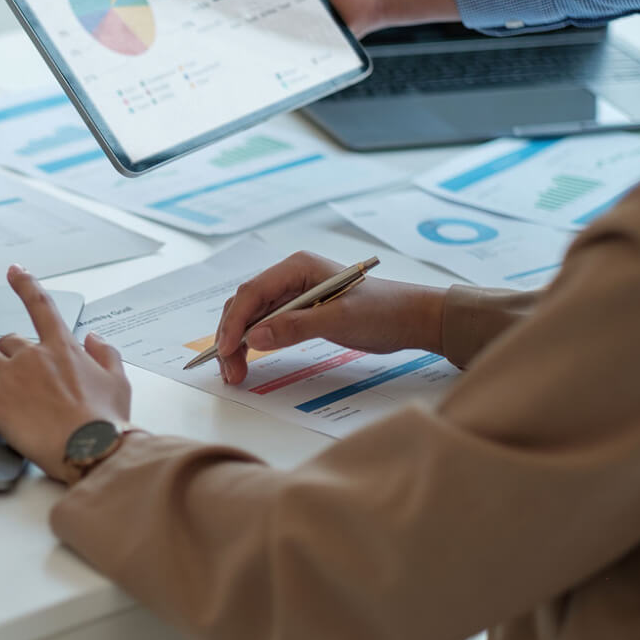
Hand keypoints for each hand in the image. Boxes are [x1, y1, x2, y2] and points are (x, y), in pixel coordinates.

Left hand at [0, 265, 131, 483]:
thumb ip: (106, 353)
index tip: (15, 271)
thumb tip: (93, 338)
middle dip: (8, 354)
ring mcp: (10, 377)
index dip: (26, 285)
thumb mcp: (118, 381)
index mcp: (62, 348)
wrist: (91, 450)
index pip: (40, 306)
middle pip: (7, 340)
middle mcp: (33, 356)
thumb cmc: (106, 422)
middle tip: (14, 374)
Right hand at [215, 251, 447, 384]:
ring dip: (239, 343)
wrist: (412, 319)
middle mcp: (290, 276)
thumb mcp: (340, 319)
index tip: (226, 349)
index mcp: (298, 267)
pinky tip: (249, 360)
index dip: (235, 321)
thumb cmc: (383, 311)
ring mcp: (293, 294)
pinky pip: (267, 325)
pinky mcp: (299, 311)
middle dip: (232, 336)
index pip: (253, 292)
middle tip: (229, 370)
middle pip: (246, 305)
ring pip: (252, 317)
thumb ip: (296, 326)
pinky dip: (254, 343)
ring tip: (235, 372)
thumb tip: (255, 337)